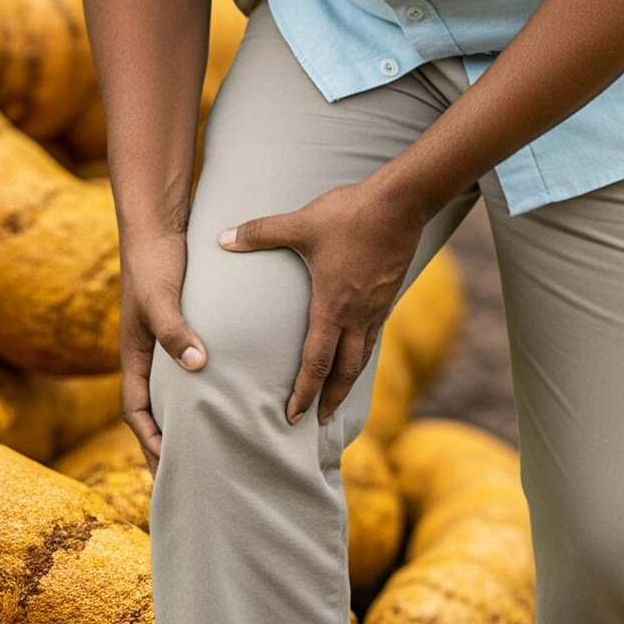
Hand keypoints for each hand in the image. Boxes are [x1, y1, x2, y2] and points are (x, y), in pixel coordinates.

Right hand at [119, 229, 206, 469]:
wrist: (158, 226)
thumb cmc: (154, 262)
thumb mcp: (161, 298)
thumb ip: (175, 330)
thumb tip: (198, 366)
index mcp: (134, 355)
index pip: (135, 410)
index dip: (149, 439)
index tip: (169, 464)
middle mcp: (149, 355)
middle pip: (155, 410)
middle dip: (168, 444)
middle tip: (191, 476)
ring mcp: (167, 344)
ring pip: (177, 393)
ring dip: (189, 420)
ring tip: (216, 447)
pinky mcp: (187, 330)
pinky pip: (195, 372)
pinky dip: (208, 391)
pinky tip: (233, 399)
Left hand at [219, 178, 424, 425]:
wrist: (402, 202)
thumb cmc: (349, 214)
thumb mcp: (299, 223)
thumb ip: (259, 233)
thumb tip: (221, 238)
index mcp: (332, 306)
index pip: (316, 361)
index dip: (304, 391)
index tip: (293, 415)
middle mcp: (357, 314)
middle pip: (345, 371)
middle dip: (329, 399)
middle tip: (316, 422)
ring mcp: (376, 306)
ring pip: (363, 356)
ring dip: (348, 381)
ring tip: (336, 398)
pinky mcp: (388, 295)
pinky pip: (373, 334)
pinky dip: (361, 353)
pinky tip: (354, 352)